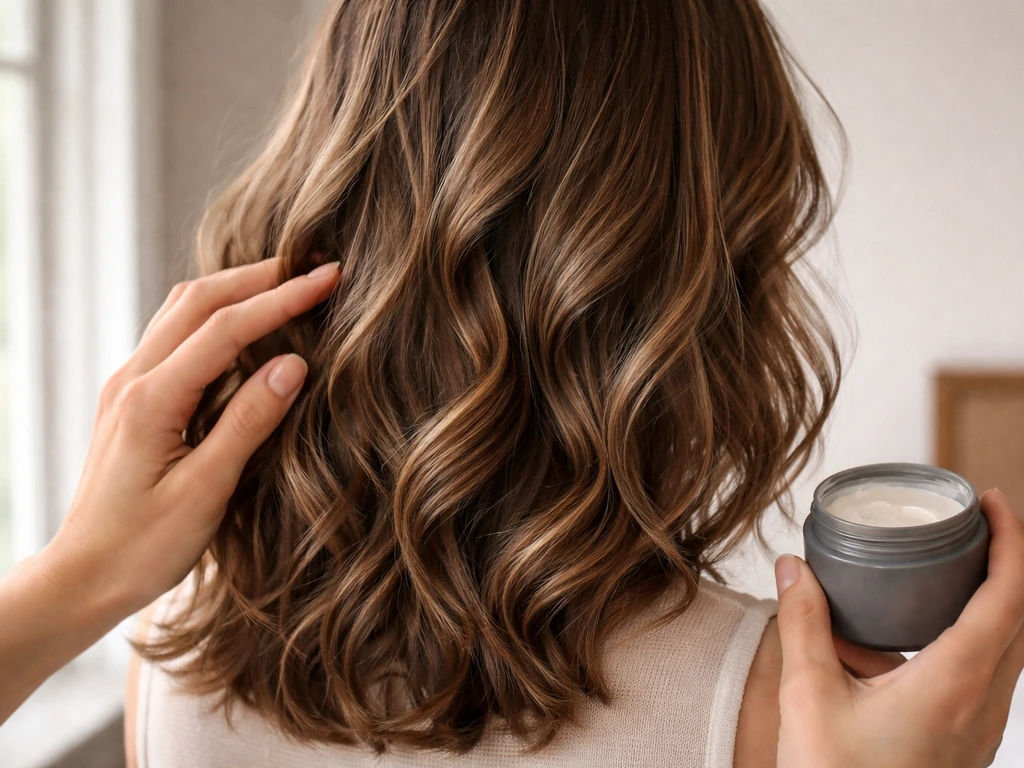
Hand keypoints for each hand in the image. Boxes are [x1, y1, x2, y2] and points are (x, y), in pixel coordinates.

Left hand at [39, 257, 340, 620]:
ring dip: (236, 289)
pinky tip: (245, 327)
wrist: (83, 578)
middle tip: (314, 268)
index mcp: (152, 399)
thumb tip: (295, 365)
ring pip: (182, 310)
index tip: (328, 279)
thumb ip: (248, 422)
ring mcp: (128, 385)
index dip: (282, 299)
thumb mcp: (205, 492)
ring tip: (286, 284)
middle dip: (260, 277)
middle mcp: (133, 379)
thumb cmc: (143, 547)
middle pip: (199, 299)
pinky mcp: (132, 398)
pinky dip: (216, 315)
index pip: (227, 327)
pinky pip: (175, 334)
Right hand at [775, 489, 1023, 767]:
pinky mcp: (964, 741)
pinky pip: (983, 676)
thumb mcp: (808, 697)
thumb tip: (793, 567)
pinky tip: (903, 641)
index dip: (1011, 542)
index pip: (1009, 599)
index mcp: (953, 686)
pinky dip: (963, 639)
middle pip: (1020, 618)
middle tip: (973, 523)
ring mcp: (979, 728)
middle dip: (1005, 561)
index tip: (990, 501)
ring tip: (939, 572)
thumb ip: (804, 624)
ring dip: (986, 601)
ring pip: (1007, 648)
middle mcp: (981, 705)